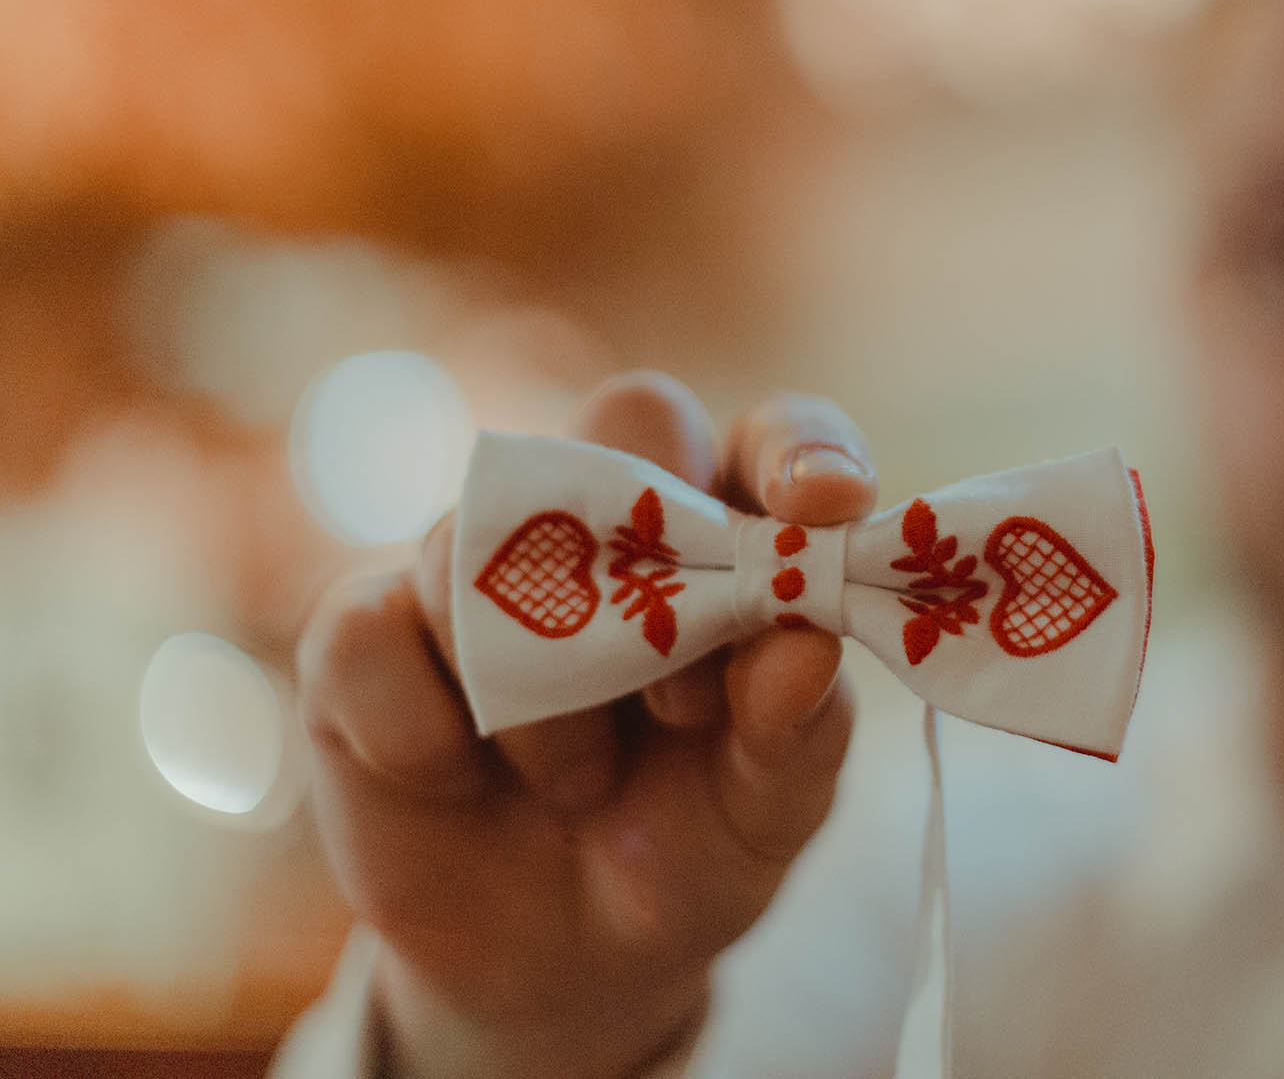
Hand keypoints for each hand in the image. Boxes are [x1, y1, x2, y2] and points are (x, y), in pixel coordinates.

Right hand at [297, 372, 873, 1078]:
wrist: (556, 962)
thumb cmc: (687, 850)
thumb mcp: (766, 815)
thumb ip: (797, 732)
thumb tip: (807, 649)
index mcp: (733, 541)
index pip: (776, 439)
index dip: (801, 449)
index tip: (824, 501)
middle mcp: (606, 521)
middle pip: (631, 417)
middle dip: (660, 543)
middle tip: (682, 698)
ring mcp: (476, 564)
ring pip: (485, 537)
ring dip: (549, 695)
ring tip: (580, 786)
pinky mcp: (361, 634)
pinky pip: (369, 632)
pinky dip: (421, 732)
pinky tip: (456, 781)